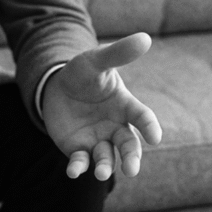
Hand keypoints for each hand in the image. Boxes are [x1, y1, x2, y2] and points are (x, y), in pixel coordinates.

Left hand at [42, 33, 161, 179]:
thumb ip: (118, 53)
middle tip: (132, 169)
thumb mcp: (97, 61)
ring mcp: (98, 140)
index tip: (155, 137)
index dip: (150, 127)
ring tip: (101, 173)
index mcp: (126, 106)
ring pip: (107, 157)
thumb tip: (145, 38)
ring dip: (105, 166)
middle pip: (129, 145)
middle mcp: (116, 127)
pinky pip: (81, 161)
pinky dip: (78, 167)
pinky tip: (73, 172)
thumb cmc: (83, 73)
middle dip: (132, 158)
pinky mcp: (78, 149)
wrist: (57, 87)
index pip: (143, 118)